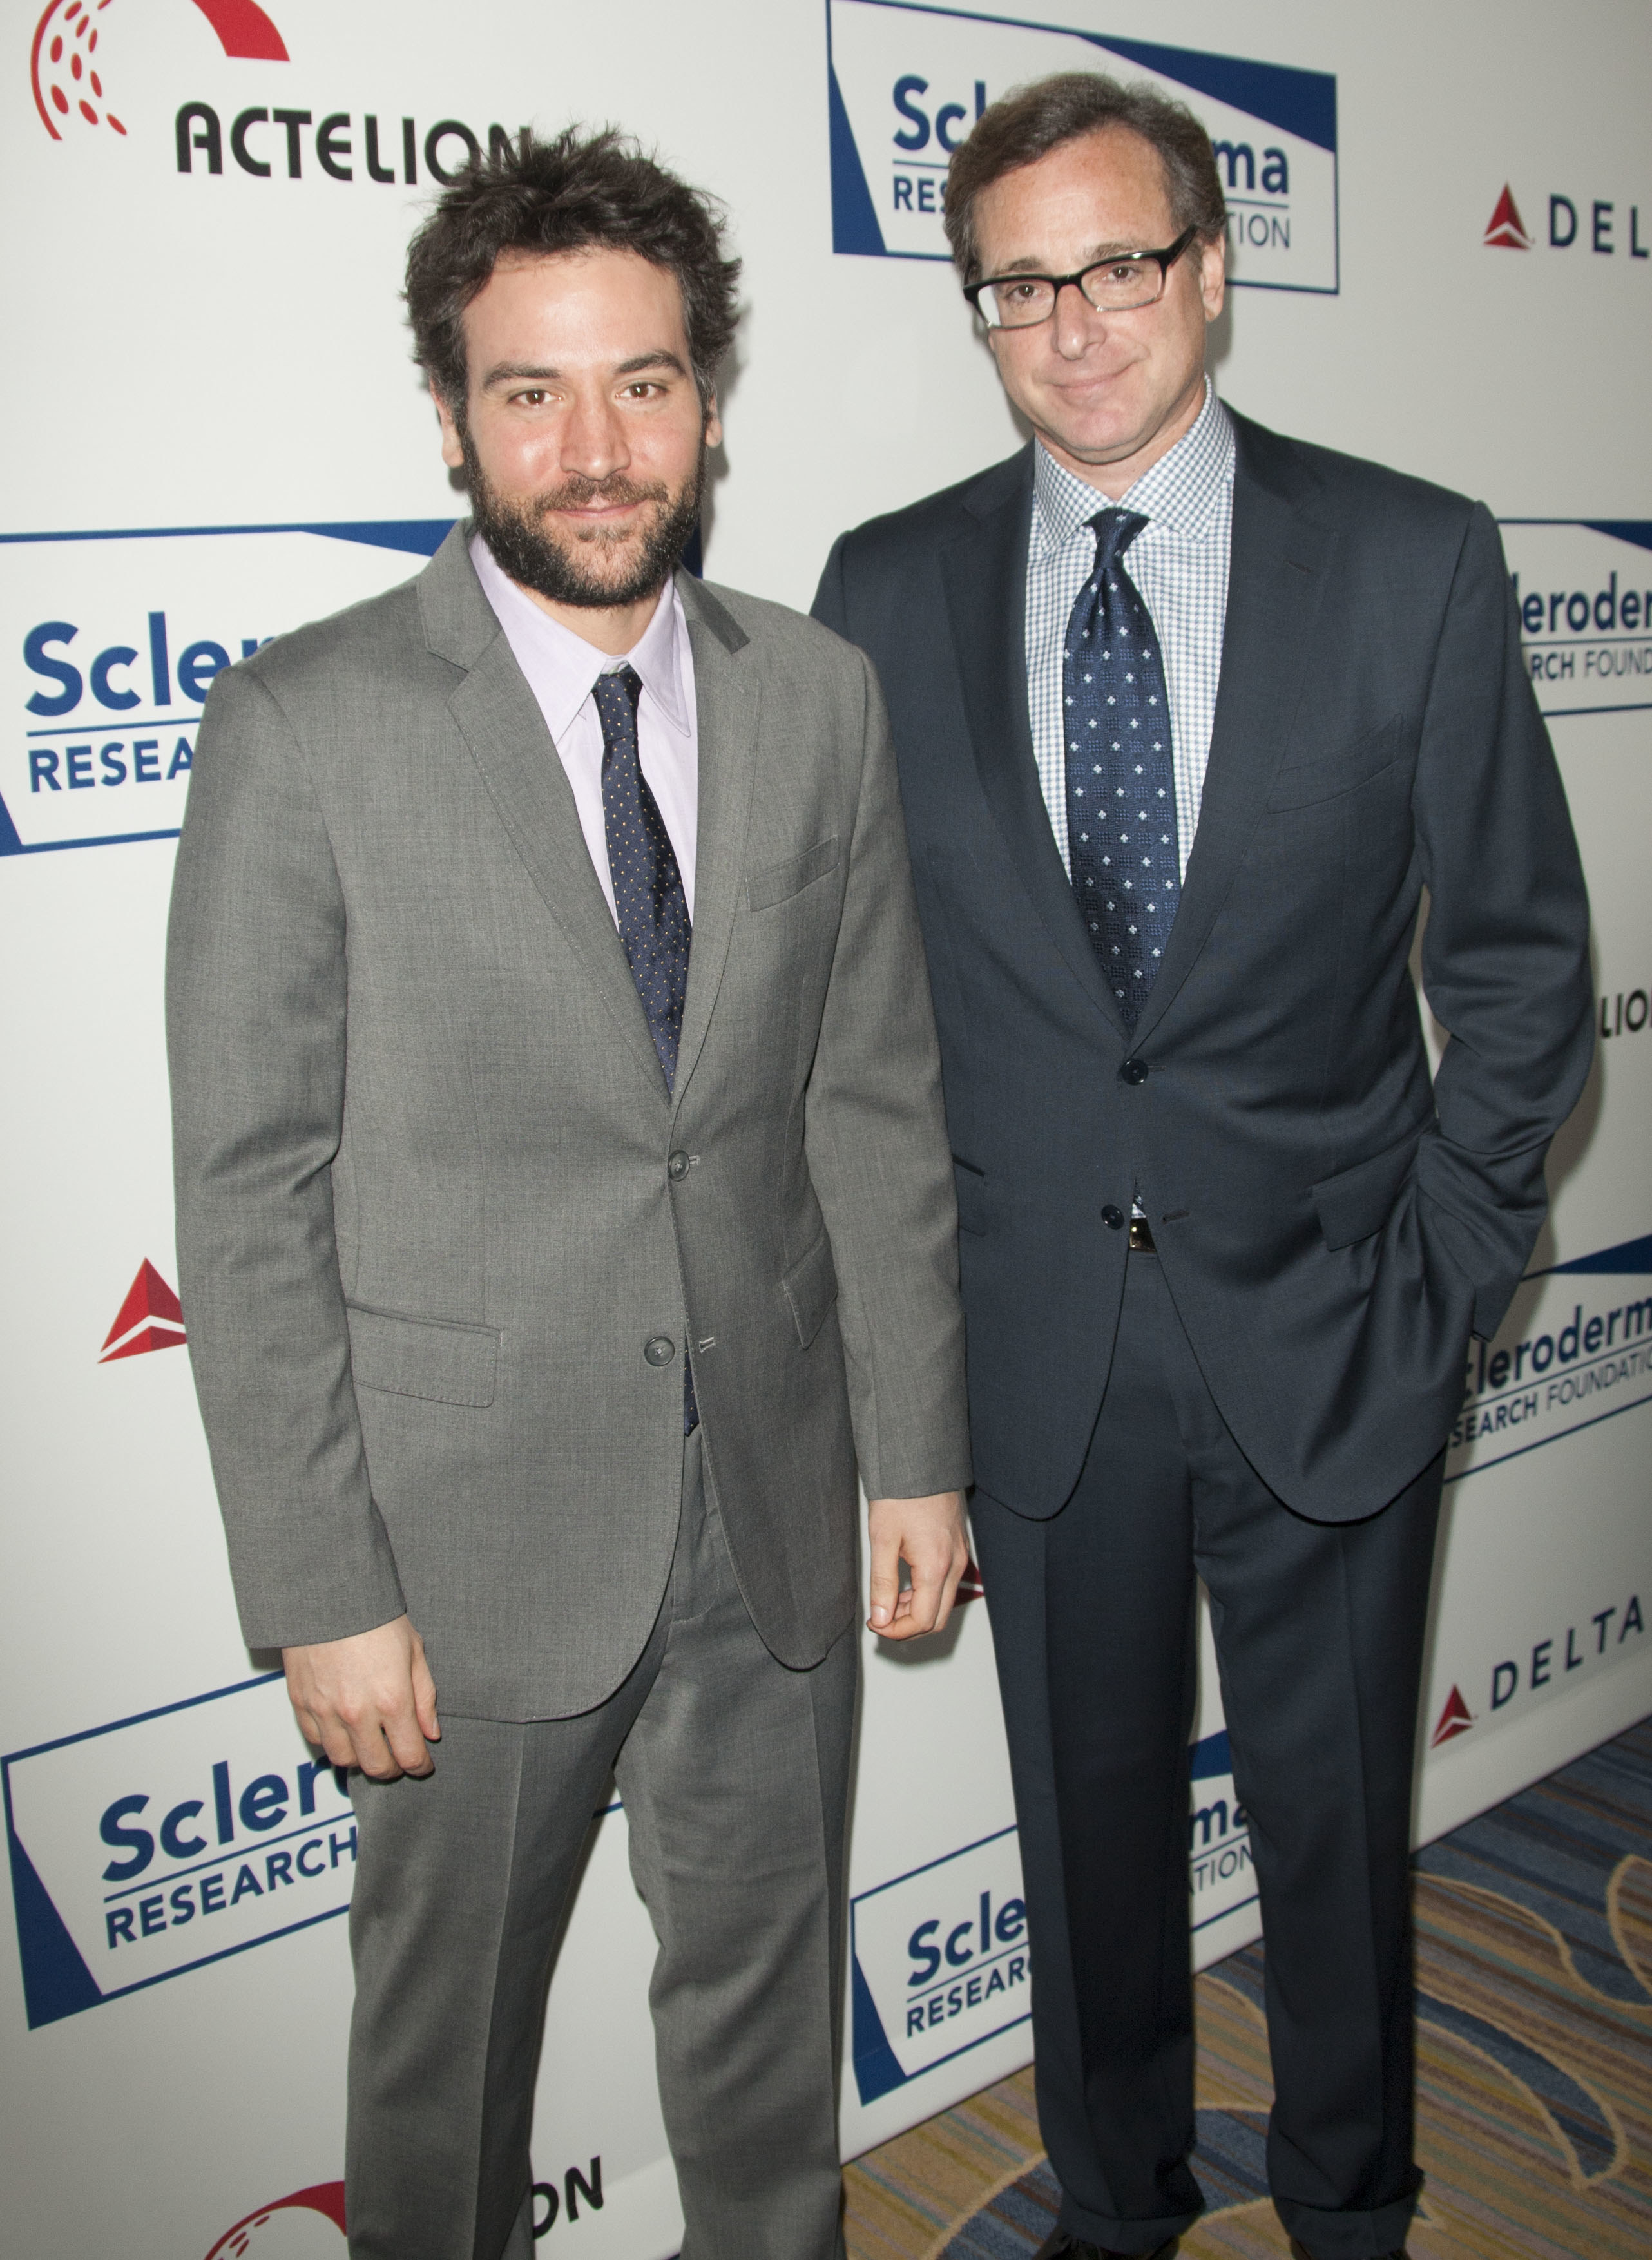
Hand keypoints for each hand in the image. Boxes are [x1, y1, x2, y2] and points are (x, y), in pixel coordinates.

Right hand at [283, 1614, 439, 1780]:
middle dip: (392, 1769)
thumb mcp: (414, 1650)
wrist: (328, 1595)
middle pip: (376, 1767)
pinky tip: (343, 1729)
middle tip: (398, 1759)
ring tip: (370, 1744)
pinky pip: (316, 1740)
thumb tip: (431, 1733)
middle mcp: (357, 1712)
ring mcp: (326, 1711)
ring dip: (360, 1758)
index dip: (420, 1766)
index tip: (423, 1764)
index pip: (409, 1755)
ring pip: (344, 1760)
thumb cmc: (375, 1617)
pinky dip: (331, 1742)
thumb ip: (425, 1697)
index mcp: (392, 1699)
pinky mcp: (301, 1704)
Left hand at [865, 1491, 969, 1639]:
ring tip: (888, 1601)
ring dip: (916, 1610)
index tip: (875, 1624)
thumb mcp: (883, 1540)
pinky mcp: (957, 1547)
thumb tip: (881, 1618)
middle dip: (908, 1627)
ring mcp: (959, 1555)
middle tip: (880, 1619)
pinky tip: (905, 1584)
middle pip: (937, 1618)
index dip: (896, 1631)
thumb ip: (883, 1584)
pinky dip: (926, 1594)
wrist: (922, 1460)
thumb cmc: (902, 1493)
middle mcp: (955, 1564)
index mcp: (936, 1566)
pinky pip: (946, 1583)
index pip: (923, 1620)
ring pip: (943, 1602)